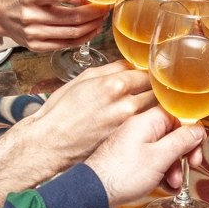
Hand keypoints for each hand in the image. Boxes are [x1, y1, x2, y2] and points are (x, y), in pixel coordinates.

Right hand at [0, 0, 108, 50]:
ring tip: (101, 17)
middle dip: (95, 12)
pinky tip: (91, 29)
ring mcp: (33, 34)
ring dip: (92, 25)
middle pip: (72, 17)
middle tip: (106, 6)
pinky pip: (67, 44)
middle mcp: (30, 16)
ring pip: (73, 33)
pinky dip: (83, 37)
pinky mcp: (37, 47)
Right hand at [25, 61, 159, 169]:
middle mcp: (127, 105)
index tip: (147, 74)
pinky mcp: (128, 141)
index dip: (148, 73)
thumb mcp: (84, 79)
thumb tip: (131, 65)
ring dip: (153, 106)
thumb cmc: (62, 110)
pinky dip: (147, 122)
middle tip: (149, 89)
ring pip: (155, 110)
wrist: (51, 142)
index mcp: (116, 85)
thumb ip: (112, 69)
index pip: (147, 73)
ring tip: (144, 105)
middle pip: (157, 92)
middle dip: (155, 88)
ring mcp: (129, 125)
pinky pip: (146, 126)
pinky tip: (138, 122)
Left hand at [85, 107, 206, 205]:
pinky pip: (153, 162)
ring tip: (174, 183)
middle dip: (185, 152)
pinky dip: (162, 174)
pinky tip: (166, 187)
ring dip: (174, 167)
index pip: (177, 115)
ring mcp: (134, 145)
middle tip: (191, 165)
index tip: (197, 146)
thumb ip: (182, 140)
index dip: (190, 130)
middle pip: (172, 134)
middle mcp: (140, 130)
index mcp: (146, 121)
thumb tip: (198, 128)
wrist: (93, 194)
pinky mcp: (129, 161)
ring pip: (164, 150)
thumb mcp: (160, 157)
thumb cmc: (122, 174)